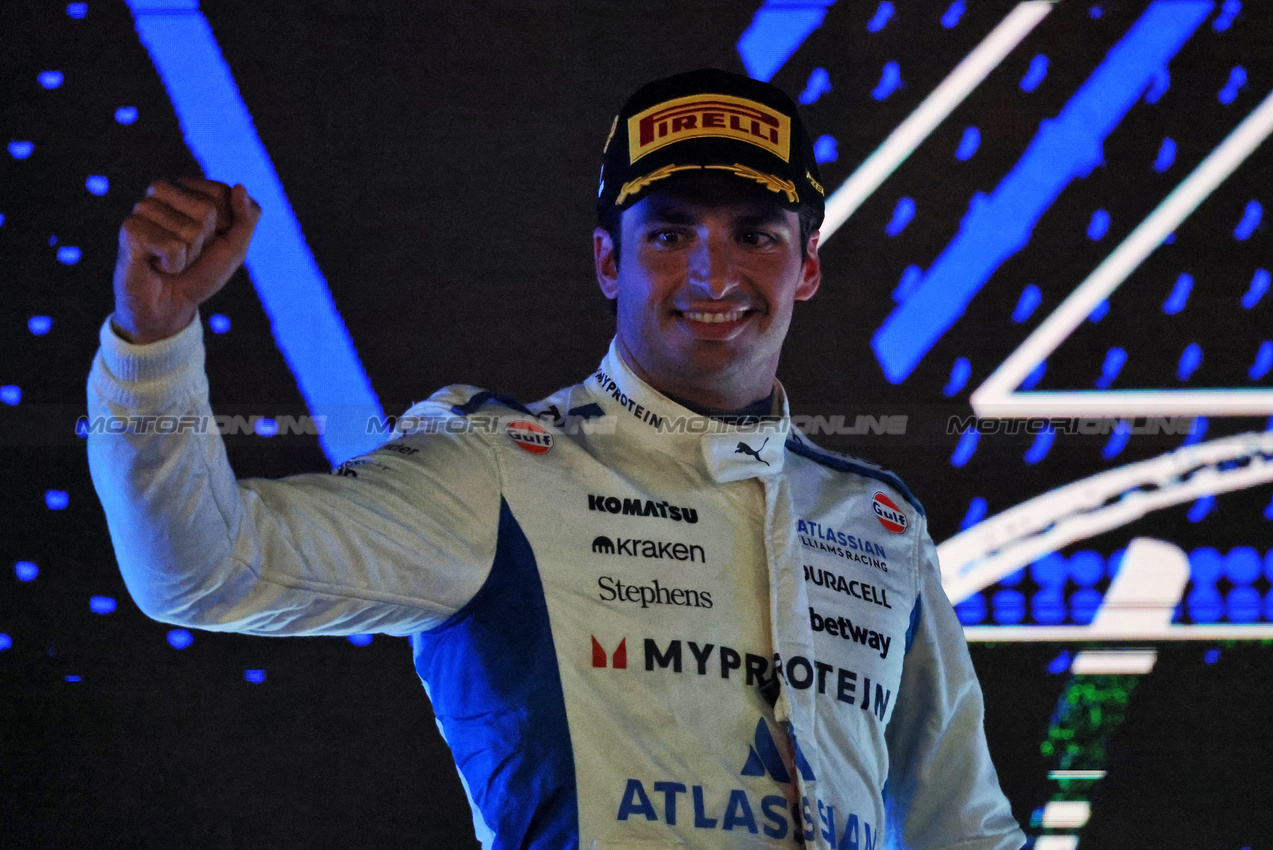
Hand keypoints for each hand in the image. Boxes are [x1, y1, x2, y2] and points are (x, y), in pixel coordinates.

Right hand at [111, 178, 260, 344]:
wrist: (170, 305)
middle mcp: (161, 192)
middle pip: (207, 210)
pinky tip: (156, 265)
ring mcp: (143, 208)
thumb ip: (247, 217)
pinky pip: (172, 246)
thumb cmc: (200, 273)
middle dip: (205, 241)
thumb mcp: (235, 247)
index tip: (208, 241)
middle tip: (187, 253)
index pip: (221, 192)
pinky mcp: (130, 229)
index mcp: (187, 190)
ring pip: (190, 230)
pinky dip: (173, 264)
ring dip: (188, 255)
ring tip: (170, 260)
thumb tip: (239, 187)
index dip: (224, 226)